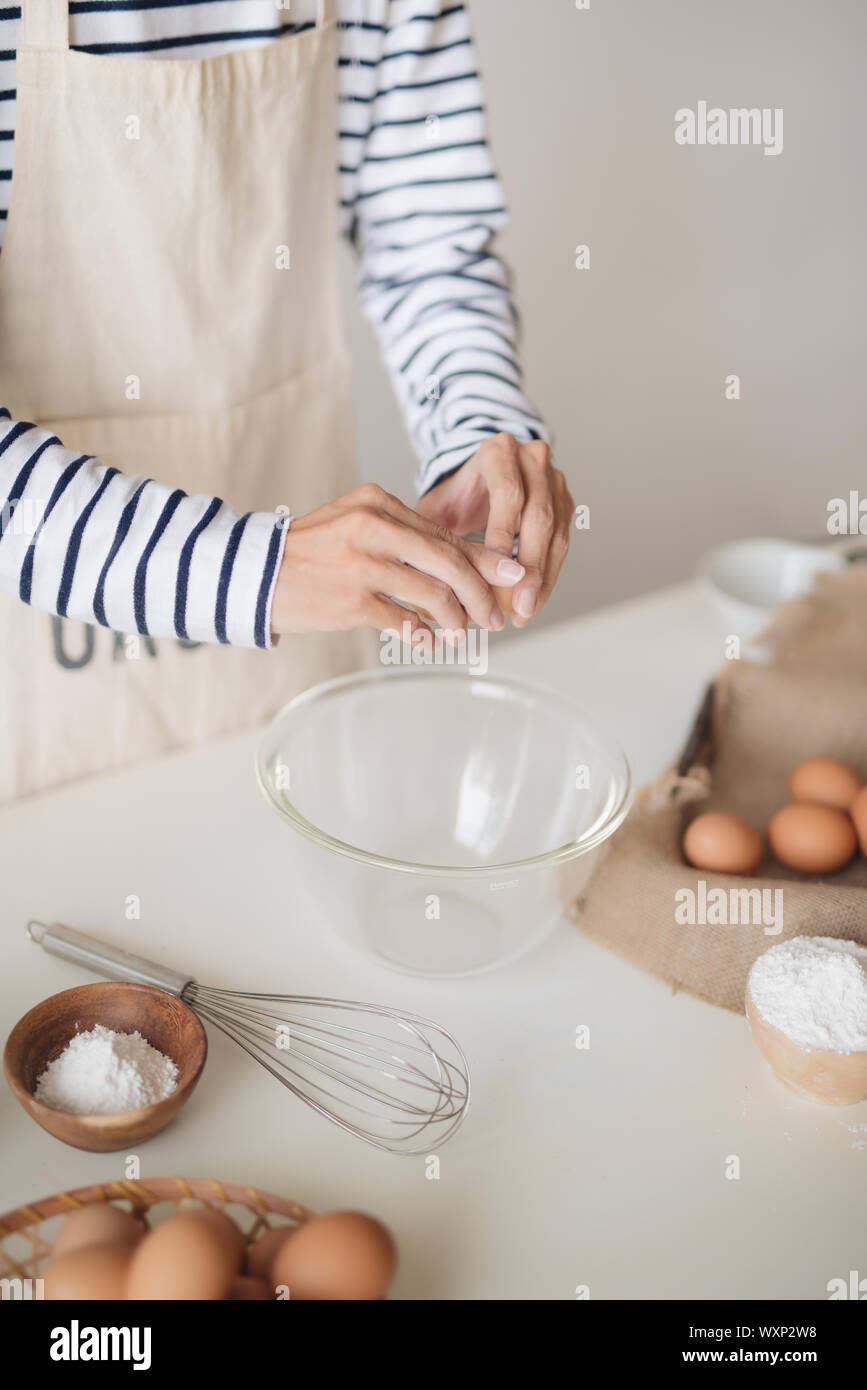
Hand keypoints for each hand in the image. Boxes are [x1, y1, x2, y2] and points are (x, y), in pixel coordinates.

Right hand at [270, 483, 525, 640]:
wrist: (250, 574)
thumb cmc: (308, 554)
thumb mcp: (353, 527)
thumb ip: (402, 539)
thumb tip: (458, 567)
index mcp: (377, 502)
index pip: (444, 533)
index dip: (484, 560)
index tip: (511, 578)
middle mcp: (373, 526)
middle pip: (450, 561)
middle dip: (481, 593)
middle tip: (495, 616)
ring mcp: (362, 564)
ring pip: (434, 592)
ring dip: (456, 619)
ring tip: (462, 634)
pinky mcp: (352, 600)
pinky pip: (404, 621)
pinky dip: (423, 635)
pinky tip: (428, 643)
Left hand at [416, 434, 573, 625]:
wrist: (479, 480)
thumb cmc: (456, 498)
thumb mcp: (437, 510)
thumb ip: (429, 540)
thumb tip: (421, 590)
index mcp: (498, 452)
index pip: (508, 494)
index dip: (503, 535)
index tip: (494, 575)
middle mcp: (532, 459)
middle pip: (539, 515)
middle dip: (529, 567)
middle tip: (517, 606)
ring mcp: (554, 480)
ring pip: (557, 533)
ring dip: (543, 578)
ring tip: (524, 612)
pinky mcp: (565, 503)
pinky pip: (563, 543)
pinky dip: (549, 576)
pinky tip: (533, 602)